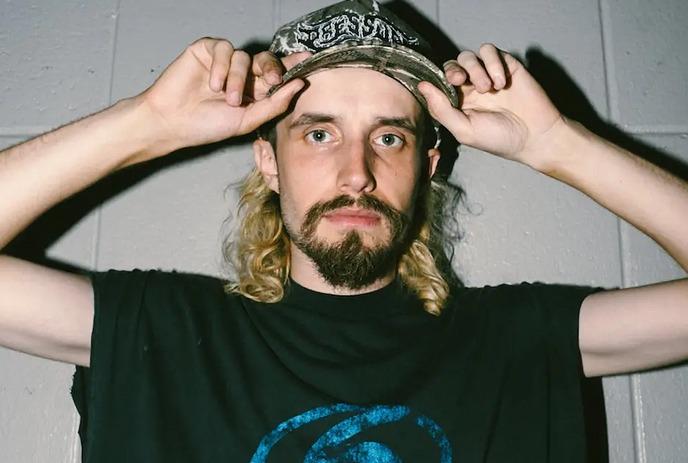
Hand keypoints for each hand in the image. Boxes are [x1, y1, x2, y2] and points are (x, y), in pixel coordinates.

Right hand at [133, 37, 310, 160]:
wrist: (173, 122)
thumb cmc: (207, 125)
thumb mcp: (248, 120)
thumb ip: (274, 104)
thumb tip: (299, 84)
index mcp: (254, 90)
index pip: (277, 73)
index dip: (292, 65)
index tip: (309, 59)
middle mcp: (241, 73)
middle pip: (266, 59)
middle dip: (273, 68)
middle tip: (272, 80)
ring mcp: (223, 61)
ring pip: (244, 57)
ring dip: (238, 79)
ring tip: (228, 99)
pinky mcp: (206, 50)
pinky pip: (223, 49)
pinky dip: (221, 67)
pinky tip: (212, 84)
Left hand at [418, 43, 564, 166]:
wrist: (534, 135)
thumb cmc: (498, 138)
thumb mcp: (464, 130)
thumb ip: (441, 109)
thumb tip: (422, 86)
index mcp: (457, 103)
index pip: (439, 83)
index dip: (438, 80)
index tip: (445, 86)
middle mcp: (470, 87)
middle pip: (452, 65)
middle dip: (454, 70)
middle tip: (461, 81)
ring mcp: (487, 74)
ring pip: (470, 56)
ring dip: (476, 69)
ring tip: (489, 89)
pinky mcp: (505, 65)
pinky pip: (490, 51)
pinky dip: (493, 63)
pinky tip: (501, 82)